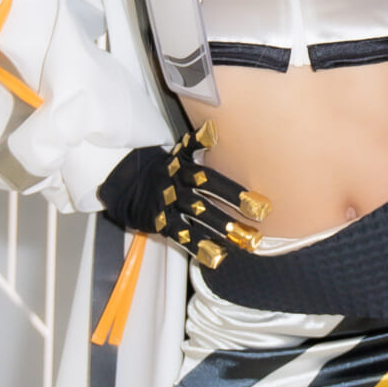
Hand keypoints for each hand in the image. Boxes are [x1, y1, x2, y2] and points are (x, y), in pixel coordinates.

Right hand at [96, 121, 271, 267]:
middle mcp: (177, 187)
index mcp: (183, 168)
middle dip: (233, 208)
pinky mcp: (161, 223)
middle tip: (259, 218)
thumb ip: (197, 143)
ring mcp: (169, 206)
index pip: (211, 179)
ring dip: (220, 229)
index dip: (234, 191)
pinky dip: (199, 246)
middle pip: (207, 198)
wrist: (125, 183)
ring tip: (243, 241)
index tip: (262, 203)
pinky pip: (182, 236)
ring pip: (197, 219)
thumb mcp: (179, 153)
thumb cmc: (164, 169)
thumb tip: (214, 129)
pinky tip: (217, 256)